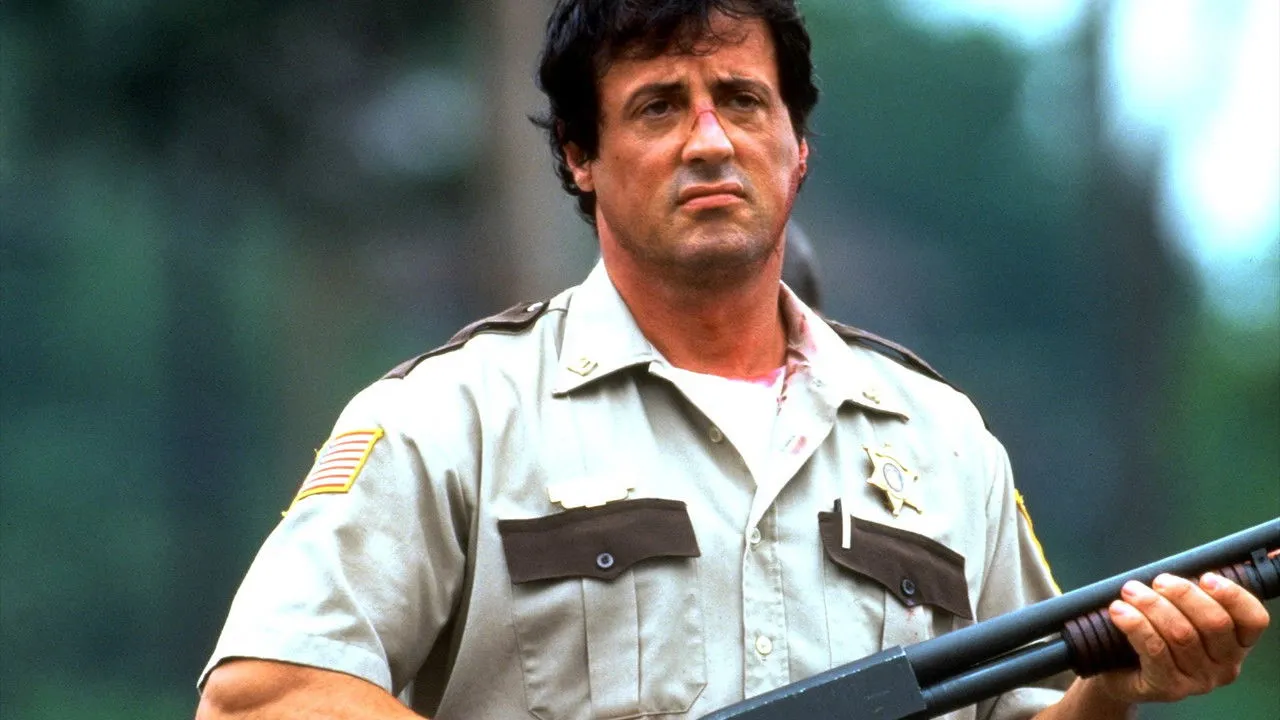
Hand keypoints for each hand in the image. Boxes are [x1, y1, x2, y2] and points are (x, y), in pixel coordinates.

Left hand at [1094, 570, 1270, 703]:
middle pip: (1214, 623)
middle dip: (1183, 594)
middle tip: (1158, 581)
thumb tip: (1187, 564)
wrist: (1119, 671)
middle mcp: (1225, 664)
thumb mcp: (1178, 611)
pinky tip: (1120, 611)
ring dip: (1152, 606)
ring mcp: (1199, 680)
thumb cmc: (1154, 632)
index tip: (1206, 577)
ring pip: (1181, 635)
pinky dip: (1136, 625)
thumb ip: (1189, 592)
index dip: (1233, 596)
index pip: (1253, 619)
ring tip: (1130, 591)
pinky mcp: (1169, 687)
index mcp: (1237, 642)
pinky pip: (1155, 650)